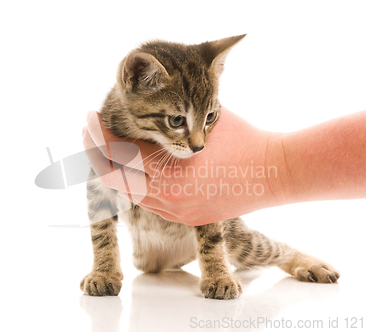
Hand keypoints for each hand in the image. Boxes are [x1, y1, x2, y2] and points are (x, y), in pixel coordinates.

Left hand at [82, 107, 287, 225]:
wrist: (275, 173)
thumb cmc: (242, 138)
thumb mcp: (202, 117)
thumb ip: (169, 116)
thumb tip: (141, 107)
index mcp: (167, 170)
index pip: (116, 153)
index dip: (98, 134)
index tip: (90, 117)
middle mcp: (166, 196)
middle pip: (114, 177)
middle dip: (98, 153)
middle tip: (92, 133)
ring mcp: (176, 211)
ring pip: (130, 192)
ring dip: (117, 169)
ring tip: (113, 148)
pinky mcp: (186, 219)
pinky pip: (151, 202)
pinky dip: (139, 184)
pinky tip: (139, 168)